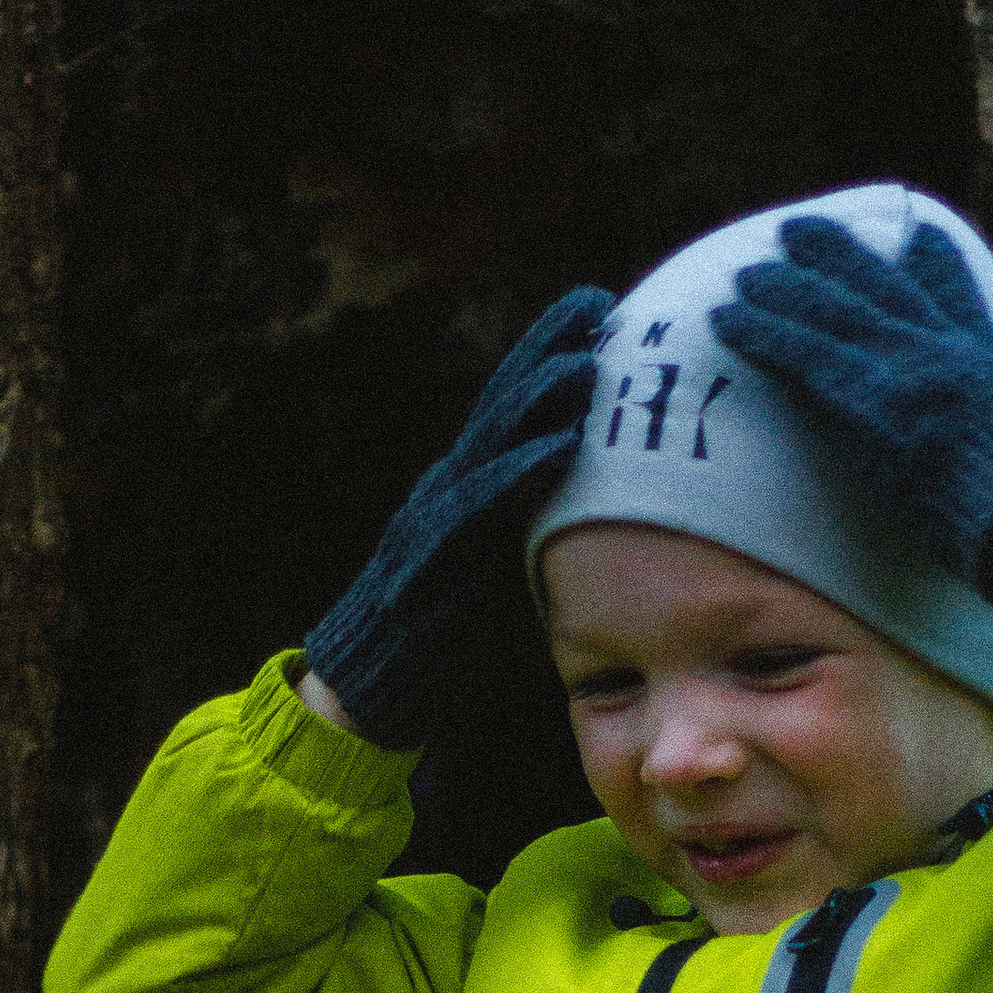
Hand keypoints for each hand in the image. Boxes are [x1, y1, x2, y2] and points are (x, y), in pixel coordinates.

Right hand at [303, 287, 611, 744]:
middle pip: (501, 402)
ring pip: (489, 443)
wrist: (368, 689)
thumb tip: (624, 519)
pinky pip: (480, 508)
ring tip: (585, 359)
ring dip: (538, 398)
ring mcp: (435, 518)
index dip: (550, 351)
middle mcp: (449, 487)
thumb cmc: (449, 636)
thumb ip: (547, 533)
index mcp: (469, 485)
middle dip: (546, 348)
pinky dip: (519, 472)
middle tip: (596, 303)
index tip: (601, 308)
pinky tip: (560, 446)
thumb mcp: (510, 568)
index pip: (513, 405)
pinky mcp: (431, 559)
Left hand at [710, 218, 992, 596]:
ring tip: (747, 273)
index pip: (958, 300)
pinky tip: (728, 317)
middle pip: (884, 288)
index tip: (920, 233)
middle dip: (840, 256)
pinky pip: (803, 353)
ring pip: (834, 312)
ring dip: (785, 289)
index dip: (937, 264)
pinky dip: (763, 332)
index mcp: (990, 360)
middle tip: (801, 231)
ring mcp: (908, 367)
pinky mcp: (871, 399)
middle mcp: (946, 350)